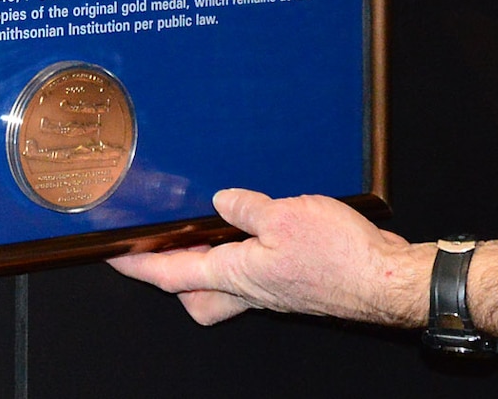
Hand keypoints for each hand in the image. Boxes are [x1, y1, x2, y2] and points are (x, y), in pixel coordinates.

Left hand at [107, 189, 429, 327]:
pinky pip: (257, 273)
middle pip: (196, 295)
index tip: (113, 257)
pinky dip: (247, 254)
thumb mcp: (285, 216)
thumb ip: (248, 209)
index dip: (139, 265)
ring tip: (205, 232)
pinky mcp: (297, 281)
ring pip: (226, 288)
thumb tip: (221, 202)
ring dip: (209, 267)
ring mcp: (275, 288)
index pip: (173, 273)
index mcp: (238, 274)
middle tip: (157, 252)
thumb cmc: (339, 256)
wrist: (385, 280)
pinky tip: (257, 229)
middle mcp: (252, 288)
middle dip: (172, 279)